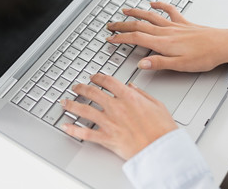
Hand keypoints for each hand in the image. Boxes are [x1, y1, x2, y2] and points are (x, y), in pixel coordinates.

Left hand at [61, 73, 177, 159]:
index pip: (108, 81)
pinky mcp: (107, 138)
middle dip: (81, 88)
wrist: (162, 150)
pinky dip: (74, 130)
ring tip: (64, 101)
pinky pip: (86, 133)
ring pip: (84, 110)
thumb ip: (142, 93)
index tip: (94, 77)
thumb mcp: (157, 104)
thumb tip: (132, 86)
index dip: (98, 77)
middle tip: (76, 87)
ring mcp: (109, 123)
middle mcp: (116, 107)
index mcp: (129, 97)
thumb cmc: (163, 130)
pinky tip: (65, 126)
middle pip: (92, 92)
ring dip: (72, 104)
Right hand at [106, 2, 227, 71]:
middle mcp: (167, 32)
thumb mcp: (180, 65)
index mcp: (163, 43)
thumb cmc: (205, 56)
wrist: (224, 45)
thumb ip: (159, 63)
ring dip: (136, 13)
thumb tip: (141, 64)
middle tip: (111, 25)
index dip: (121, 38)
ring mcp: (175, 26)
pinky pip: (170, 11)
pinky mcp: (183, 23)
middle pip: (139, 26)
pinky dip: (160, 6)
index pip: (136, 38)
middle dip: (123, 25)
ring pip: (151, 16)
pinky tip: (154, 4)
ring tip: (125, 11)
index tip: (111, 39)